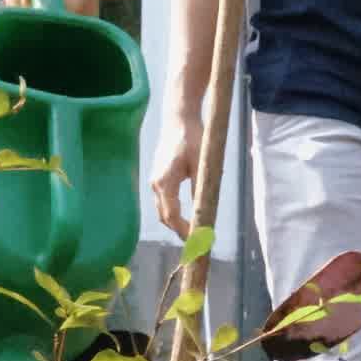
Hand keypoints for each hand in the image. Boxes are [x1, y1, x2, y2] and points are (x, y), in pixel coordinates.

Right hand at [149, 108, 201, 230]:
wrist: (179, 119)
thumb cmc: (193, 138)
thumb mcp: (201, 164)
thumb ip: (201, 189)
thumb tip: (205, 211)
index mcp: (164, 182)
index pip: (172, 215)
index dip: (183, 230)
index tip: (196, 241)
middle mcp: (156, 184)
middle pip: (164, 216)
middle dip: (179, 230)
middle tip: (196, 241)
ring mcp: (155, 180)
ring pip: (162, 209)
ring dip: (175, 222)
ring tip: (192, 233)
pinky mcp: (158, 176)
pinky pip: (163, 201)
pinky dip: (172, 212)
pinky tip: (185, 217)